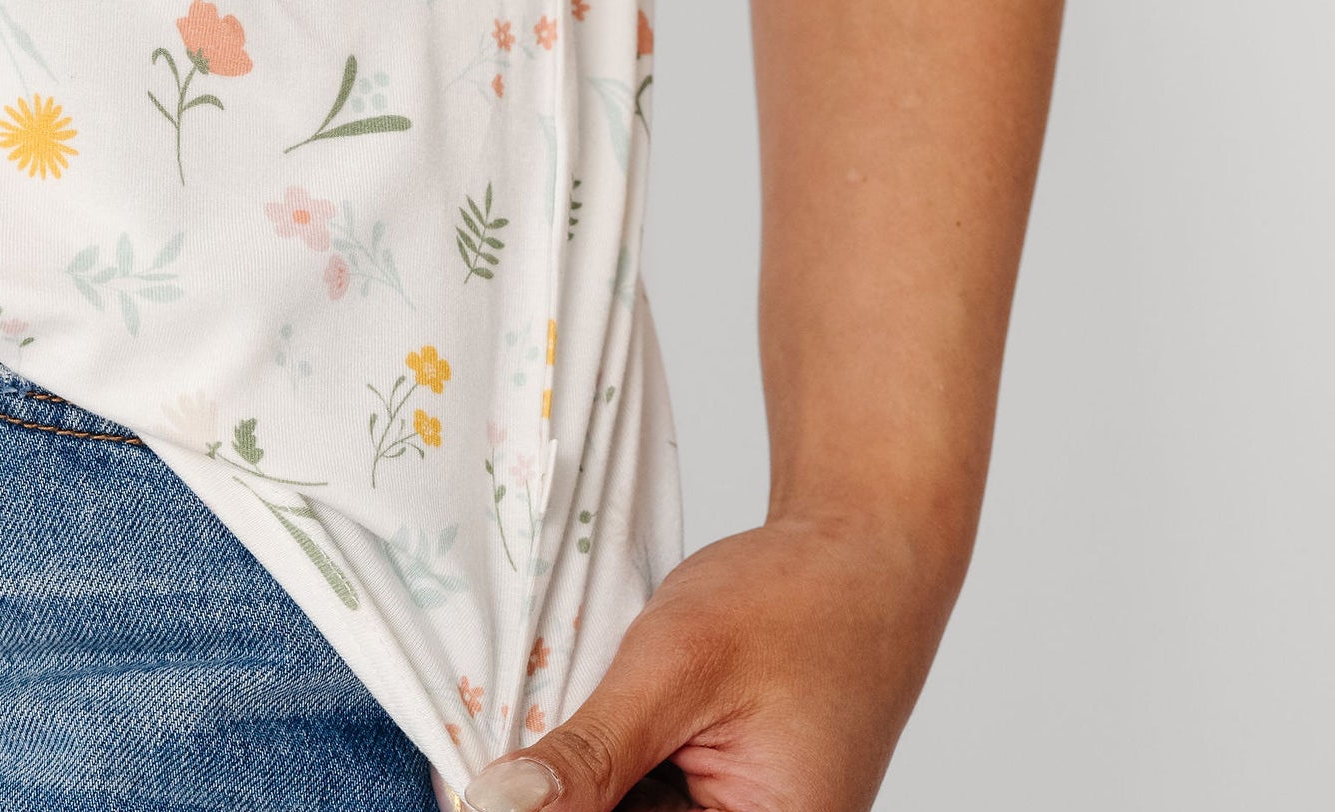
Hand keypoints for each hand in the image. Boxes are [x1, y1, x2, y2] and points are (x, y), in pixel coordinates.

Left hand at [458, 509, 965, 811]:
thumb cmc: (800, 603)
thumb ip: (591, 752)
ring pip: (613, 809)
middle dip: (559, 790)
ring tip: (564, 702)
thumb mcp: (679, 666)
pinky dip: (601, 757)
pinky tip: (584, 706)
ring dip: (574, 774)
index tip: (476, 785)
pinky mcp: (712, 801)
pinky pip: (635, 793)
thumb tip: (495, 809)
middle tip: (498, 745)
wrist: (865, 555)